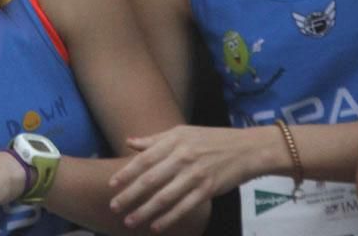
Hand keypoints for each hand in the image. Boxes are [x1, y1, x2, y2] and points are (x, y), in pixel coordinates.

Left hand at [109, 125, 260, 231]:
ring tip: (130, 221)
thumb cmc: (210, 139)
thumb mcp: (182, 132)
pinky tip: (155, 226)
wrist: (245, 149)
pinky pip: (184, 207)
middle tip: (114, 207)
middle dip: (130, 195)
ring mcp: (196, 175)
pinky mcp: (207, 190)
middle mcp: (183, 157)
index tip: (111, 185)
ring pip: (165, 197)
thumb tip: (129, 142)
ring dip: (145, 211)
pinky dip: (168, 218)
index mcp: (174, 141)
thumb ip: (154, 140)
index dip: (126, 173)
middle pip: (151, 180)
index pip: (144, 159)